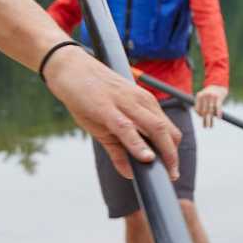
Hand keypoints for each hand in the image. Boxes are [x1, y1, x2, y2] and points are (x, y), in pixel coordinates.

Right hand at [48, 51, 180, 178]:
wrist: (69, 67)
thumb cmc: (89, 93)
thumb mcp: (108, 122)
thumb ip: (119, 148)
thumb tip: (130, 173)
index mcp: (144, 103)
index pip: (168, 129)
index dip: (173, 151)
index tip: (173, 169)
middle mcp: (140, 102)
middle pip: (167, 131)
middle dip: (173, 156)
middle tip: (173, 175)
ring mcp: (125, 104)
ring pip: (154, 128)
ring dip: (164, 152)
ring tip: (166, 172)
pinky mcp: (106, 108)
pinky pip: (127, 128)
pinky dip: (137, 144)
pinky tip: (144, 158)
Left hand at [196, 83, 227, 127]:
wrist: (219, 83)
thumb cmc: (210, 92)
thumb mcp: (203, 95)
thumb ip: (200, 103)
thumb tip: (199, 115)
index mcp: (199, 96)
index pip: (198, 108)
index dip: (199, 115)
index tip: (202, 119)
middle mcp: (205, 96)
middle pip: (204, 111)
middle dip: (205, 120)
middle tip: (205, 127)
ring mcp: (212, 97)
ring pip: (211, 111)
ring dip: (211, 120)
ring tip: (210, 126)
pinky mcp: (219, 97)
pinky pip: (218, 107)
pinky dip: (218, 113)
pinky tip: (218, 118)